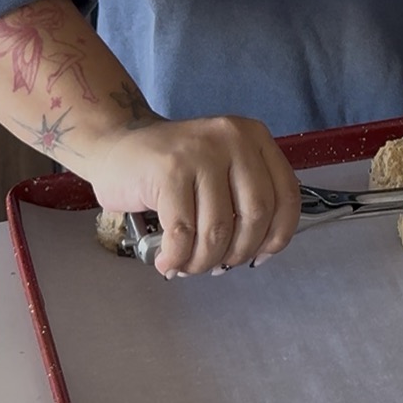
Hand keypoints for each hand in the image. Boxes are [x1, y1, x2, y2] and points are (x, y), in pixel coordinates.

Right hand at [80, 114, 302, 277]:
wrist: (116, 146)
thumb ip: (245, 197)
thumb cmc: (171, 168)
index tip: (260, 256)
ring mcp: (200, 152)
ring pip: (218, 229)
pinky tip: (167, 260)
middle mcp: (233, 138)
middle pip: (255, 215)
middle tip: (216, 265)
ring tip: (187, 265)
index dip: (277, 235)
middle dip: (237, 253)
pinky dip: (177, 257)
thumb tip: (260, 251)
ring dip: (203, 261)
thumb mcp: (222, 169)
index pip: (286, 195)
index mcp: (254, 137)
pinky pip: (183, 232)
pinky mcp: (168, 170)